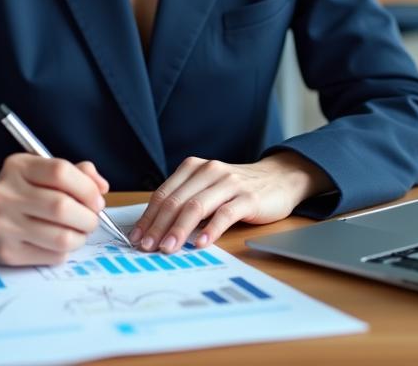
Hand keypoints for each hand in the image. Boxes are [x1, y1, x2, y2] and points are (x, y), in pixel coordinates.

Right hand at [0, 154, 109, 265]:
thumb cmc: (23, 194)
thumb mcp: (42, 173)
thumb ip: (76, 173)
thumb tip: (101, 187)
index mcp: (17, 167)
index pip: (60, 172)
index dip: (87, 187)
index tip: (96, 198)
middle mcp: (5, 194)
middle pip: (62, 207)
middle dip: (88, 216)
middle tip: (91, 219)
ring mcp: (4, 225)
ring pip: (62, 237)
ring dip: (81, 237)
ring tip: (78, 232)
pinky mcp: (8, 253)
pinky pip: (53, 256)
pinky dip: (65, 251)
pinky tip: (58, 243)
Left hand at [130, 151, 332, 252]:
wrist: (280, 178)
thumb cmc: (239, 188)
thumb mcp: (208, 188)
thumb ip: (186, 201)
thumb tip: (157, 229)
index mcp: (194, 168)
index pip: (164, 194)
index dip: (148, 217)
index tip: (138, 237)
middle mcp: (209, 171)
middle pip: (176, 201)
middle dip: (158, 226)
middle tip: (147, 247)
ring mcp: (229, 183)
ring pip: (196, 207)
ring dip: (178, 230)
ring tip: (167, 249)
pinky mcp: (248, 197)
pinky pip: (224, 214)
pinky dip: (210, 230)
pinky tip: (201, 244)